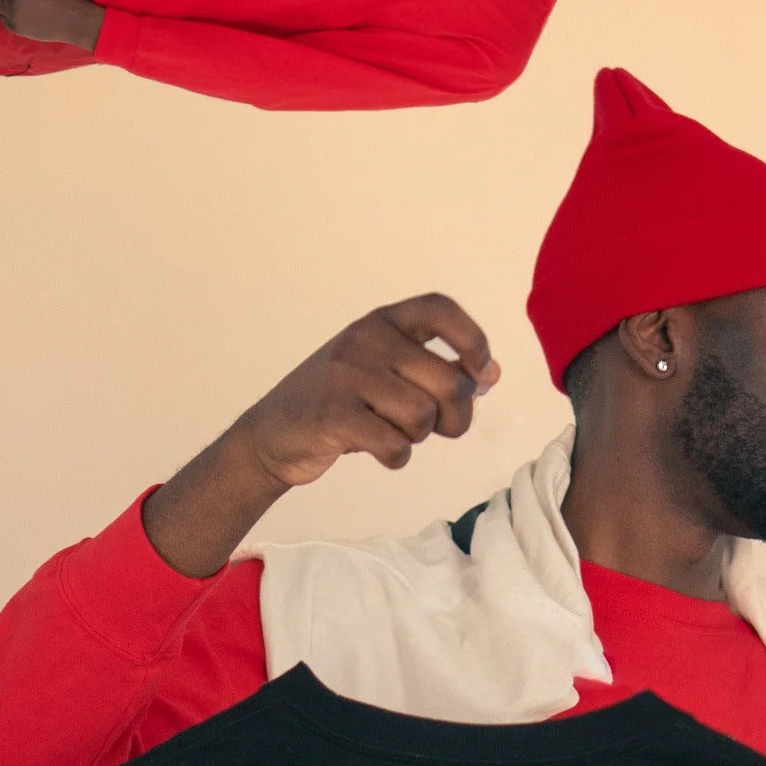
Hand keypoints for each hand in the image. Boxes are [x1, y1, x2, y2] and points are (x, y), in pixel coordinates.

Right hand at [237, 294, 500, 488]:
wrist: (274, 433)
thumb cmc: (343, 403)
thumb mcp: (388, 373)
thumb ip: (437, 371)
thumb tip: (491, 374)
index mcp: (383, 322)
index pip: (439, 308)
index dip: (472, 339)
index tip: (480, 370)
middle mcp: (366, 339)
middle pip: (448, 381)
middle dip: (457, 416)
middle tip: (442, 428)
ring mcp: (347, 375)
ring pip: (423, 417)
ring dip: (417, 437)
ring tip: (393, 432)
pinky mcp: (334, 415)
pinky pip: (395, 446)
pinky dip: (395, 457)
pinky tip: (378, 448)